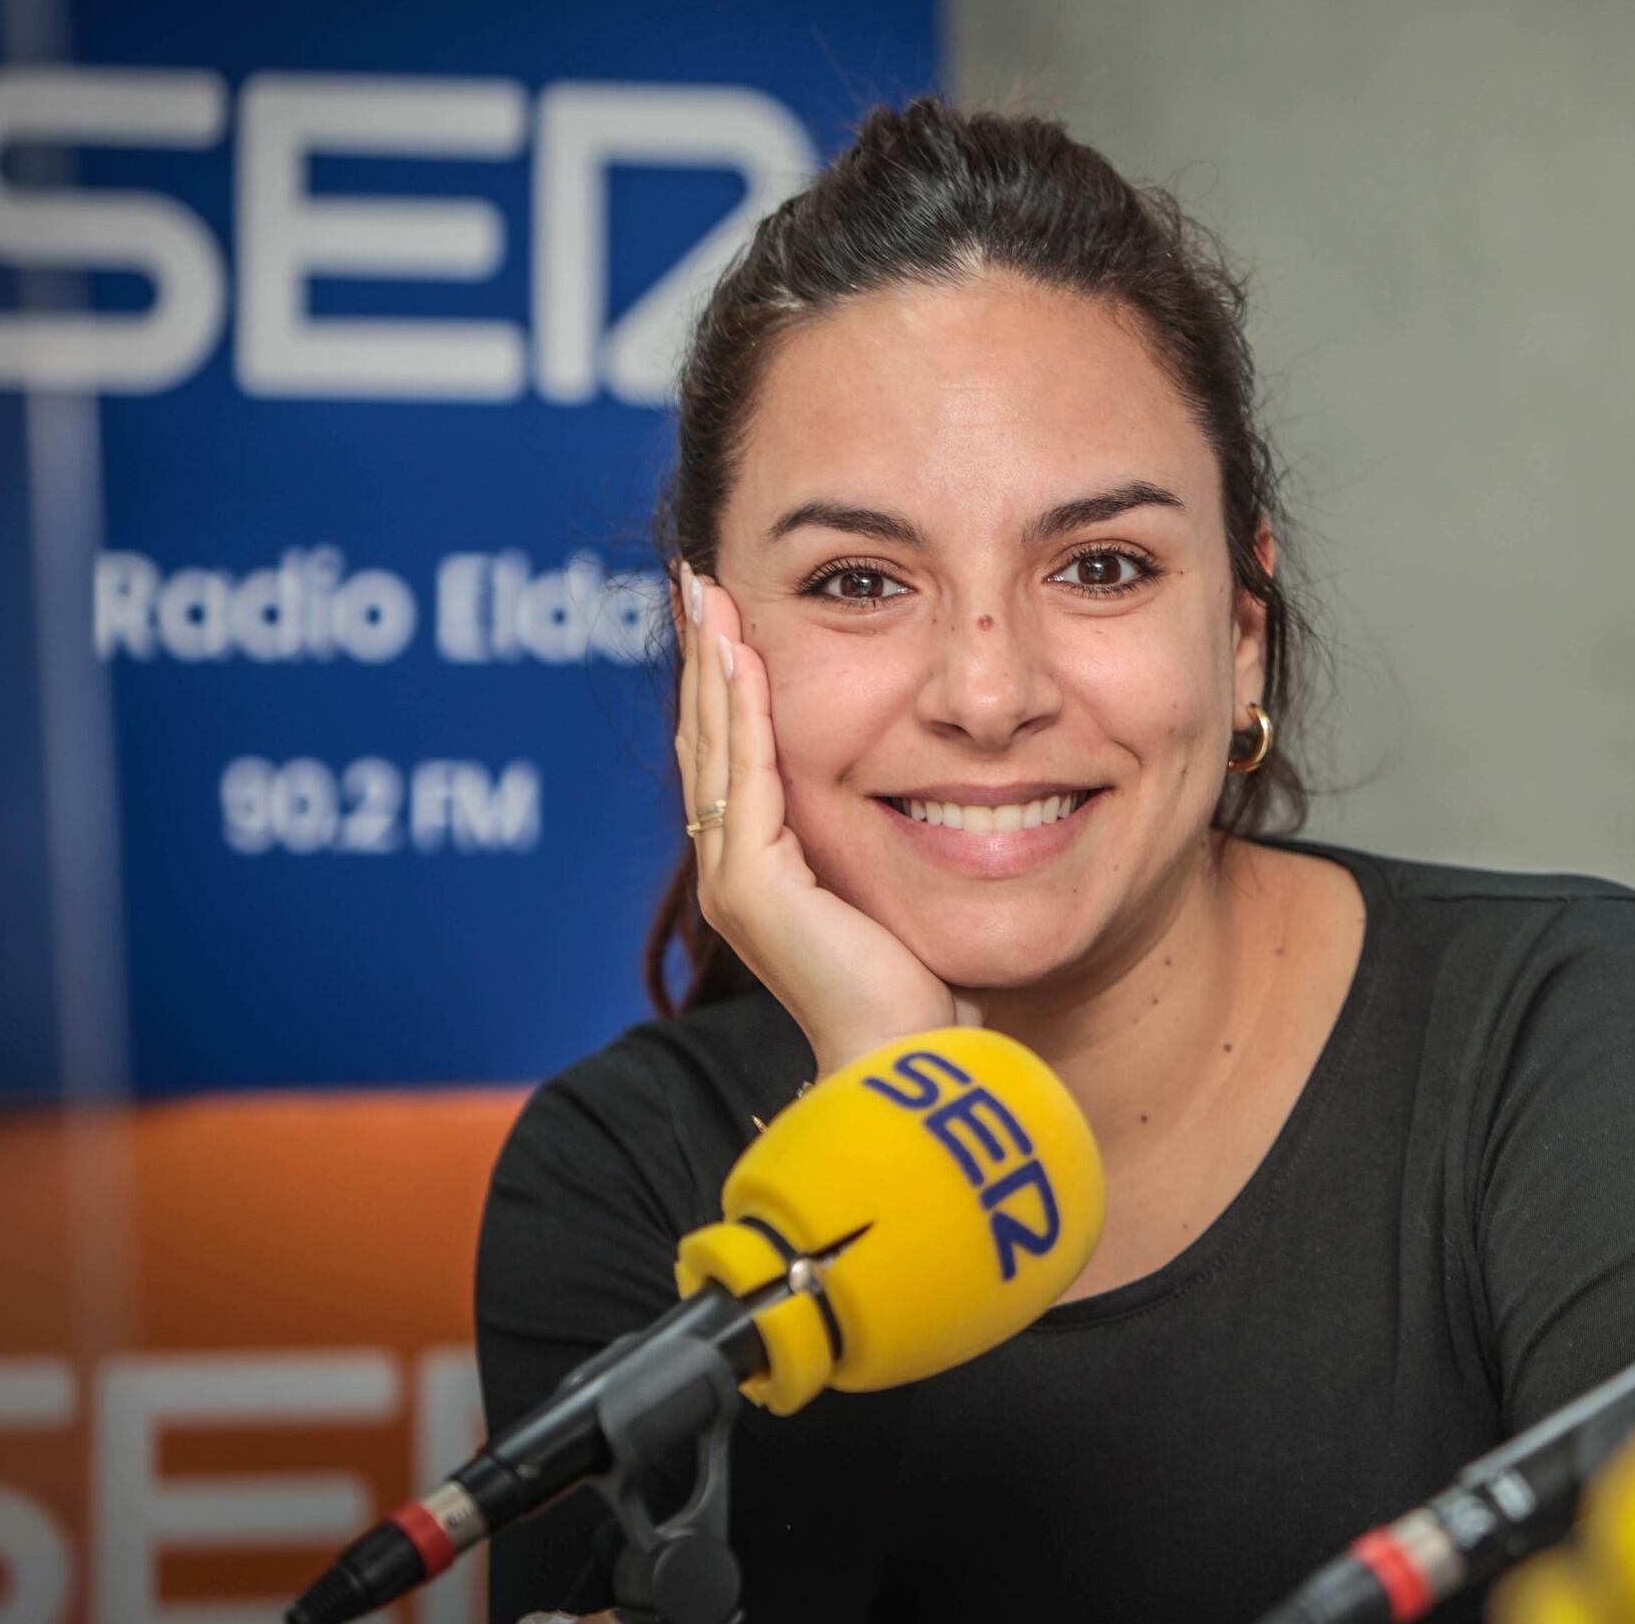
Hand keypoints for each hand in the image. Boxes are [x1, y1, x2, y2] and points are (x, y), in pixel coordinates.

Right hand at [674, 561, 980, 1065]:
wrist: (906, 1060)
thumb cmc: (916, 990)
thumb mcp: (894, 889)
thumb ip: (884, 842)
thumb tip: (938, 793)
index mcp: (759, 866)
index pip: (732, 753)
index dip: (727, 682)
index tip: (729, 612)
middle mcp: (730, 867)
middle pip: (706, 736)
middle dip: (705, 653)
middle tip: (697, 576)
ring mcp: (732, 877)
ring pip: (714, 745)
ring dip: (713, 661)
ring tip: (706, 590)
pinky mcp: (750, 887)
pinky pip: (746, 776)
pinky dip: (744, 709)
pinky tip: (744, 653)